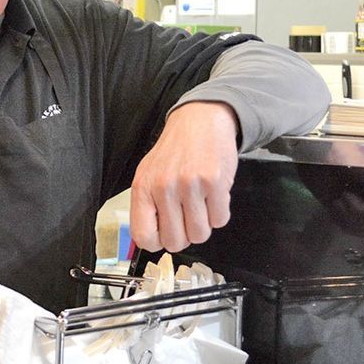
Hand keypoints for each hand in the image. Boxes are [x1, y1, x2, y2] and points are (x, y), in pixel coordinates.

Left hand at [130, 101, 238, 253]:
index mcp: (143, 188)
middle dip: (185, 236)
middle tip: (188, 219)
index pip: (144, 237)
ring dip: (204, 224)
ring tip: (201, 204)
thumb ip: (147, 207)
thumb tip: (153, 240)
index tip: (165, 235)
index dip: (158, 242)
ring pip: (200, 235)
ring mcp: (190, 185)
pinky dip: (219, 213)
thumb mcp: (149, 175)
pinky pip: (220, 220)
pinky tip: (213, 196)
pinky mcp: (215, 183)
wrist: (200, 121)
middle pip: (175, 242)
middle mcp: (164, 188)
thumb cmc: (175, 151)